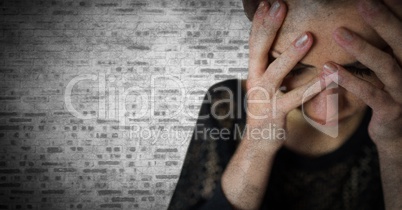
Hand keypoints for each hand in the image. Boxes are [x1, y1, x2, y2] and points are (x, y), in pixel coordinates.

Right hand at [245, 0, 327, 145]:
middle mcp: (255, 82)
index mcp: (253, 72)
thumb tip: (281, 46)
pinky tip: (328, 76)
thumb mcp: (264, 85)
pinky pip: (296, 97)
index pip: (253, 43)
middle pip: (258, 51)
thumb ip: (270, 66)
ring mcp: (264, 98)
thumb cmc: (266, 110)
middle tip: (279, 6)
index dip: (259, 23)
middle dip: (269, 28)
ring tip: (308, 36)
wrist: (258, 142)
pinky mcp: (277, 112)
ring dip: (291, 55)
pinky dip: (313, 86)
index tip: (266, 4)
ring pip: (276, 73)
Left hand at [331, 0, 401, 143]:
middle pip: (401, 41)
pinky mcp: (391, 110)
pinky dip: (348, 80)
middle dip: (382, 20)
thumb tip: (373, 13)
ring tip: (338, 32)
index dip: (395, 10)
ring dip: (361, 48)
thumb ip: (385, 45)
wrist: (398, 132)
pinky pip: (369, 93)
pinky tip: (327, 68)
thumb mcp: (392, 66)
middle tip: (362, 1)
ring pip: (386, 66)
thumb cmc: (391, 92)